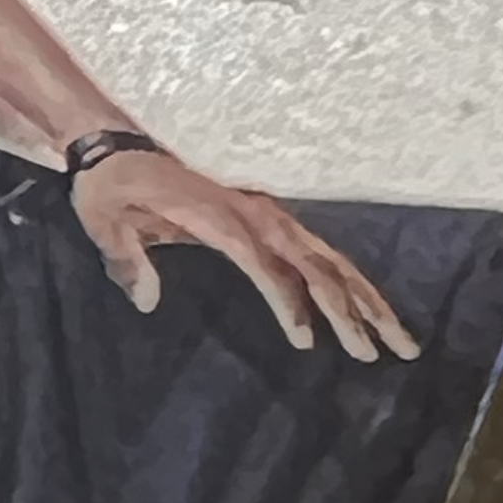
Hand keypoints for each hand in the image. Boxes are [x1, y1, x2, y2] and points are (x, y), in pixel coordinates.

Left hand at [71, 151, 418, 360]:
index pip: (265, 264)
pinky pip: (317, 254)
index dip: (288, 300)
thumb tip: (148, 301)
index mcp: (220, 217)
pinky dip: (347, 283)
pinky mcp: (269, 220)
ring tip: (397, 342)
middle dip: (353, 310)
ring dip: (366, 301)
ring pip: (330, 261)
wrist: (118, 149)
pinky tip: (368, 312)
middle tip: (382, 353)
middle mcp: (255, 214)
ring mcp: (268, 215)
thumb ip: (127, 259)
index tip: (306, 340)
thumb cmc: (110, 189)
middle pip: (318, 265)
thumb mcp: (105, 222)